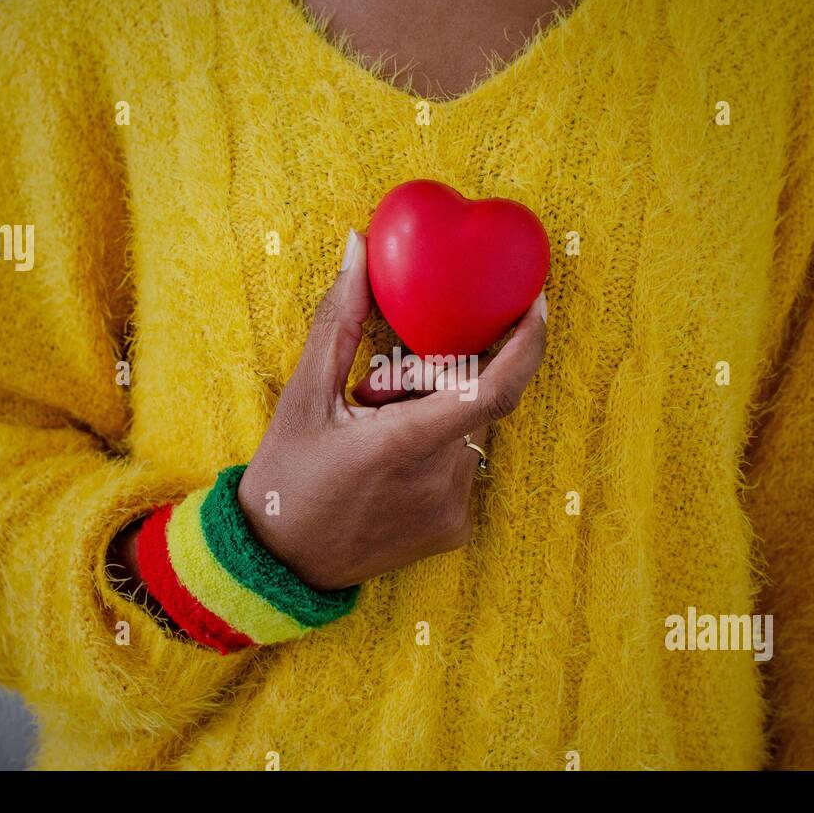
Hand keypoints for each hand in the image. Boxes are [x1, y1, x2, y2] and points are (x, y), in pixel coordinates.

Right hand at [236, 229, 547, 591]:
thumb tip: (359, 247)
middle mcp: (440, 479)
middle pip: (471, 399)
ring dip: (433, 415)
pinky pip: (462, 465)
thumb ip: (337, 320)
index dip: (527, 344)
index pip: (495, 389)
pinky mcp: (455, 530)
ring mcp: (452, 509)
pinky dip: (436, 449)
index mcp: (405, 443)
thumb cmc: (286, 478)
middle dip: (436, 376)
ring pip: (467, 431)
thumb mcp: (303, 397)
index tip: (534, 305)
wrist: (279, 565)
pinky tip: (387, 467)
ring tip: (373, 434)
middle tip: (377, 390)